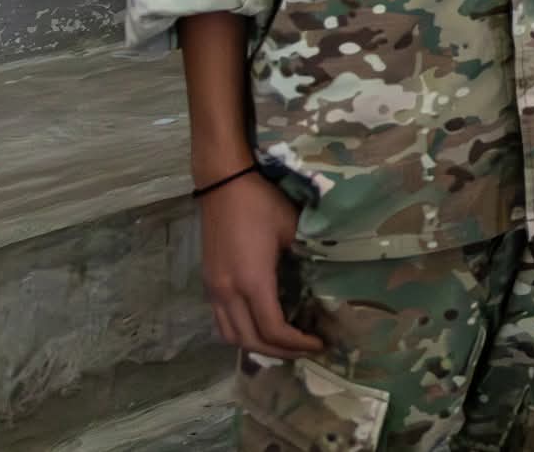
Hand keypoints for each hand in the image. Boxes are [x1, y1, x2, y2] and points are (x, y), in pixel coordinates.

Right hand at [199, 171, 322, 358]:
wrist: (223, 183)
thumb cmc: (261, 203)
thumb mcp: (292, 229)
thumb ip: (304, 257)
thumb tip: (323, 278)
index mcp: (252, 281)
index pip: (273, 329)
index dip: (296, 343)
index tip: (319, 344)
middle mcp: (228, 292)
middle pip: (250, 340)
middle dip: (279, 351)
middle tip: (305, 350)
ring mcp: (214, 289)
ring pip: (230, 335)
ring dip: (257, 345)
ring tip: (284, 343)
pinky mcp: (210, 282)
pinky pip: (222, 321)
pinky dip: (242, 331)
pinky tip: (262, 325)